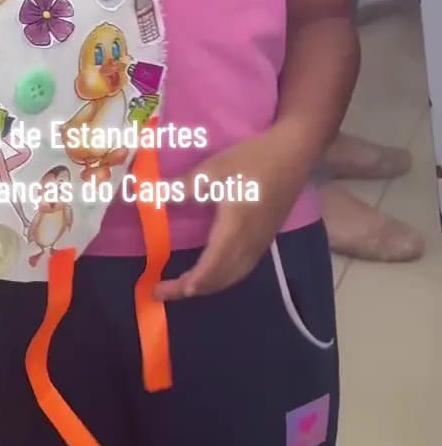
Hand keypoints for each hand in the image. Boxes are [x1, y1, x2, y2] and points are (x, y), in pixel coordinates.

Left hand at [156, 124, 308, 300]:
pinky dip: (222, 279)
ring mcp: (260, 244)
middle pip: (219, 279)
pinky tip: (211, 273)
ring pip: (232, 277)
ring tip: (182, 287)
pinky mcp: (266, 240)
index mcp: (235, 228)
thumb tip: (153, 194)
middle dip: (190, 289)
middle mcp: (249, 244)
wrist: (293, 155)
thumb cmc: (254, 159)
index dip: (188, 283)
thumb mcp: (215, 168)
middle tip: (162, 291)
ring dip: (207, 286)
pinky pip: (242, 270)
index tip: (165, 290)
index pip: (210, 267)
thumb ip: (186, 186)